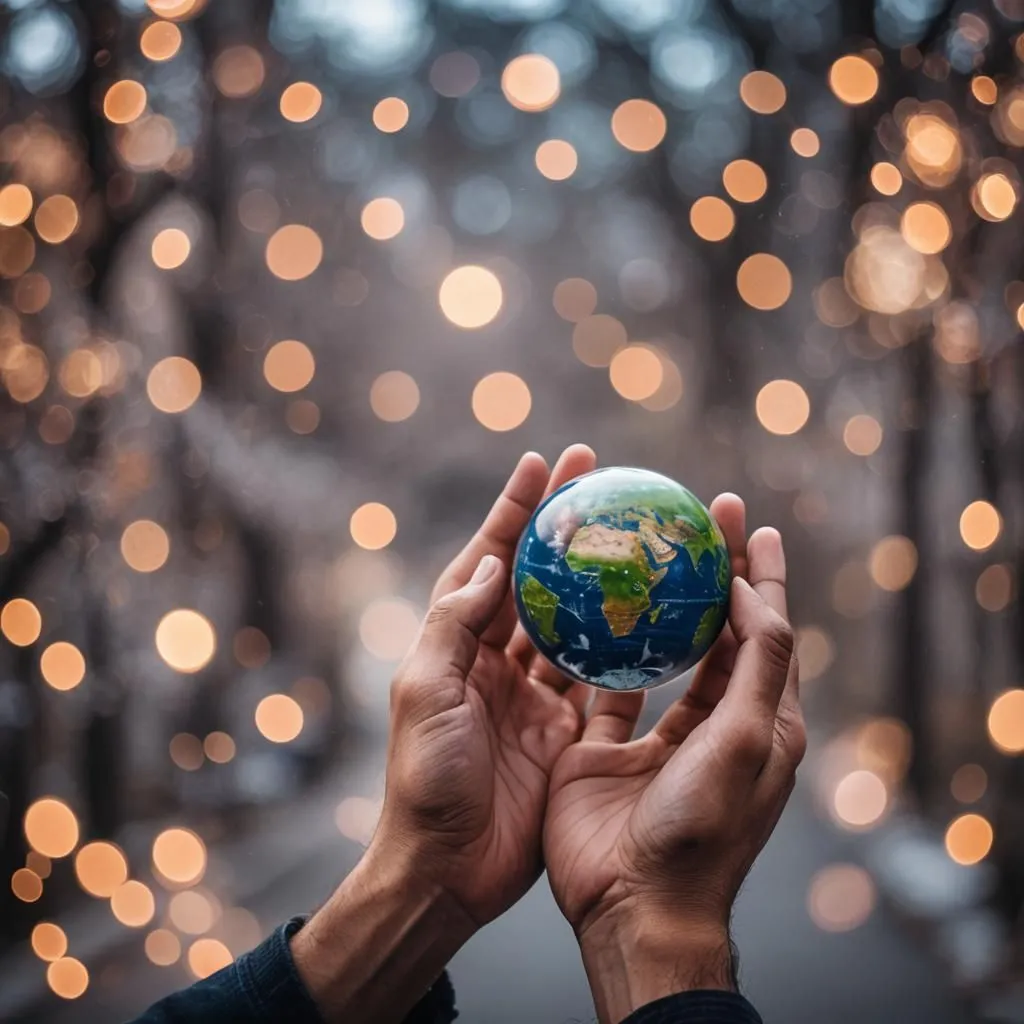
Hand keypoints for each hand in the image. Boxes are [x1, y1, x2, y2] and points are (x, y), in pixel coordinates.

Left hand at [293, 447, 593, 1022]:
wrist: (447, 869)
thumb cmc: (424, 780)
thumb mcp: (424, 693)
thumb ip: (453, 626)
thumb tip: (488, 562)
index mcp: (456, 645)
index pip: (488, 561)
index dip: (514, 510)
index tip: (543, 464)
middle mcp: (496, 662)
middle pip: (537, 580)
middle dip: (564, 529)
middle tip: (600, 479)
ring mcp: (533, 696)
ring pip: (575, 624)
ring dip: (601, 583)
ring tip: (638, 538)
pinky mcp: (564, 733)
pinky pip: (603, 682)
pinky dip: (627, 650)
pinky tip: (659, 620)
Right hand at [543, 497, 805, 1023]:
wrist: (637, 904)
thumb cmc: (703, 826)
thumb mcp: (746, 739)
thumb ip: (757, 663)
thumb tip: (749, 591)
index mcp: (757, 722)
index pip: (768, 630)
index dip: (763, 574)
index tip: (753, 524)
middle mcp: (710, 723)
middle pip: (718, 630)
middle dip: (714, 571)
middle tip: (701, 515)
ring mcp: (656, 738)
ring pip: (662, 653)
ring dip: (658, 602)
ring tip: (642, 550)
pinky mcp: (604, 750)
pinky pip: (604, 687)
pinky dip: (601, 650)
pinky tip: (588, 612)